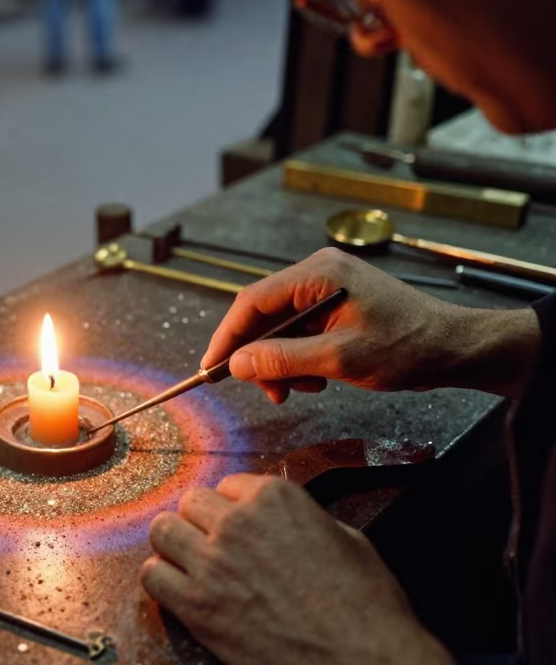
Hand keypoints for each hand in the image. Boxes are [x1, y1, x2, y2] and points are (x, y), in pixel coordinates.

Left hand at [144, 475, 415, 664]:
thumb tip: (285, 523)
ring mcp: (212, 562)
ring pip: (162, 531)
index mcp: (275, 497)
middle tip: (212, 546)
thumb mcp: (345, 538)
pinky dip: (161, 579)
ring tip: (188, 564)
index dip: (234, 509)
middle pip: (190, 503)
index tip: (238, 527)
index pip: (228, 486)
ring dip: (174, 545)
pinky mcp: (195, 605)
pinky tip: (177, 589)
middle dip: (201, 522)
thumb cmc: (364, 604)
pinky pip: (152, 576)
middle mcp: (237, 521)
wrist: (357, 663)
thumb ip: (303, 520)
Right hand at [203, 247, 537, 402]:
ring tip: (301, 388)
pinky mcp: (335, 305)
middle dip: (259, 356)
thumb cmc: (407, 347)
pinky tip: (316, 379)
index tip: (211, 368)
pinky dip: (298, 359)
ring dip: (281, 363)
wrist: (455, 348)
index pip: (252, 301)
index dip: (227, 336)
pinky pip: (299, 332)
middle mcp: (318, 274)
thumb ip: (282, 360)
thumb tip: (237, 364)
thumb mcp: (339, 359)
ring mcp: (327, 288)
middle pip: (263, 315)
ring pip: (279, 328)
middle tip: (267, 390)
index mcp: (318, 274)